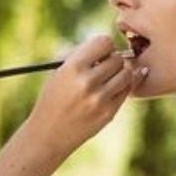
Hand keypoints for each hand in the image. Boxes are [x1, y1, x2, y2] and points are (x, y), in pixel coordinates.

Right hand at [23, 35, 143, 153]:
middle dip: (112, 60)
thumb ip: (81, 54)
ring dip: (120, 73)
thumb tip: (107, 44)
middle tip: (104, 67)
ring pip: (127, 73)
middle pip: (118, 58)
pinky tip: (112, 88)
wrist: (48, 133)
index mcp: (73, 67)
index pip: (104, 42)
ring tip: (107, 78)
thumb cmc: (53, 97)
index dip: (104, 46)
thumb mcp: (58, 71)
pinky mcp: (109, 113)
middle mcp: (87, 82)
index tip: (99, 53)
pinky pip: (126, 91)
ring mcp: (100, 99)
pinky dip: (122, 86)